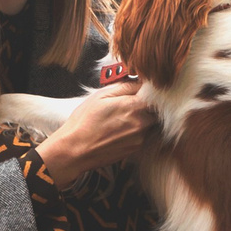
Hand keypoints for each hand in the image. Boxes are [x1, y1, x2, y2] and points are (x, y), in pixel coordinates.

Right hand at [30, 79, 155, 185]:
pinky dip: (135, 132)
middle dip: (145, 106)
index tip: (137, 92)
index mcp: (134, 105)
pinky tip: (118, 132)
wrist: (76, 150)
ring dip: (141, 119)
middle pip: (154, 109)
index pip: (153, 94)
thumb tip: (140, 81)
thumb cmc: (84, 121)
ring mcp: (141, 137)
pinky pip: (143, 135)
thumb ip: (124, 87)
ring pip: (149, 122)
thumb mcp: (100, 96)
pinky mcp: (137, 148)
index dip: (146, 92)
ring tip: (120, 120)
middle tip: (127, 106)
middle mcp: (142, 121)